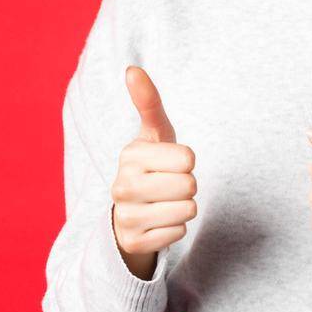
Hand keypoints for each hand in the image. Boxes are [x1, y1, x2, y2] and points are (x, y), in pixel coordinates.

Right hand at [111, 65, 197, 279]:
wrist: (131, 209)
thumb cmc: (152, 164)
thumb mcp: (154, 133)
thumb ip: (148, 101)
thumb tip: (132, 69)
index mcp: (130, 155)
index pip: (188, 159)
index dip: (188, 161)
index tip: (172, 163)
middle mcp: (122, 185)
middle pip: (189, 186)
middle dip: (188, 186)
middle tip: (169, 185)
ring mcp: (125, 216)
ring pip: (187, 211)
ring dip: (185, 208)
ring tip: (167, 202)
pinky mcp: (133, 242)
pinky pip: (178, 234)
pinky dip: (176, 228)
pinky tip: (160, 221)